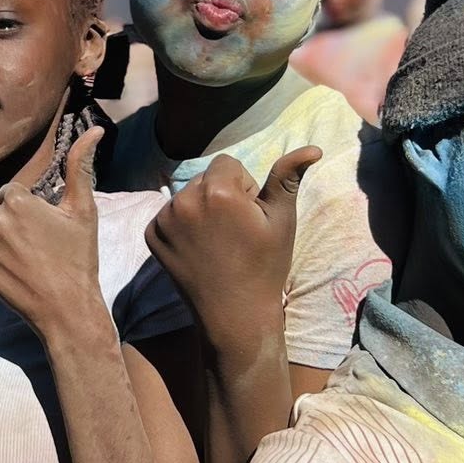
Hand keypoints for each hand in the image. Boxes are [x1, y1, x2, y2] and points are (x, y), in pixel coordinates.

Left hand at [0, 127, 102, 342]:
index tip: (47, 230)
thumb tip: (94, 130)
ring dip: (3, 240)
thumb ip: (81, 166)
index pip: (14, 193)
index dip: (31, 210)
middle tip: (41, 247)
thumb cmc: (78, 258)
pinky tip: (16, 271)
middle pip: (0, 211)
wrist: (66, 309)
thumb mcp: (82, 210)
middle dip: (15, 223)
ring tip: (29, 259)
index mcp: (16, 200)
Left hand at [144, 146, 320, 345]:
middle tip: (235, 231)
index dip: (245, 188)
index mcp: (217, 191)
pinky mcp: (151, 235)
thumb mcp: (281, 221)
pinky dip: (183, 226)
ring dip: (201, 209)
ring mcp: (163, 219)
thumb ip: (287, 178)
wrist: (234, 314)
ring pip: (187, 195)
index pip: (229, 164)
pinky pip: (170, 215)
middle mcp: (184, 199)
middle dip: (222, 195)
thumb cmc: (264, 266)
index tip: (249, 216)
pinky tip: (199, 249)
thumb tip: (312, 148)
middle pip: (206, 178)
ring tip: (217, 242)